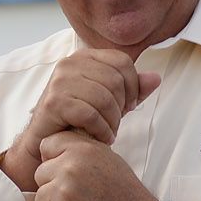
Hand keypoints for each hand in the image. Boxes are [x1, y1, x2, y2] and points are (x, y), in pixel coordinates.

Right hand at [0, 46, 156, 188]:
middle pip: (115, 80)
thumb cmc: (76, 121)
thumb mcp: (109, 102)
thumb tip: (156, 78)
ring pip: (105, 98)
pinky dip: (101, 130)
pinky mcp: (54, 102)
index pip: (122, 61)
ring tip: (108, 133)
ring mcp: (59, 81)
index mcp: (84, 57)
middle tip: (115, 124)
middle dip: (122, 107)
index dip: (133, 85)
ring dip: (112, 122)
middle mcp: (69, 64)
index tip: (129, 106)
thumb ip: (131, 90)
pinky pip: (91, 114)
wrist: (44, 143)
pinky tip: (99, 138)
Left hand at [32, 132, 161, 200]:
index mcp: (82, 149)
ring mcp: (63, 191)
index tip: (60, 171)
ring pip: (40, 197)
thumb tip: (60, 151)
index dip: (51, 159)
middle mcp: (70, 167)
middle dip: (52, 186)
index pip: (47, 144)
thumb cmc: (126, 194)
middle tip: (72, 197)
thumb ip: (83, 151)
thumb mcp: (108, 159)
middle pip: (40, 173)